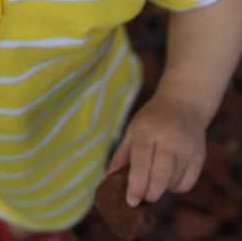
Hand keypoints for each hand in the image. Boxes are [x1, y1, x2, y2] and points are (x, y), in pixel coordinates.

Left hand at [106, 91, 206, 206]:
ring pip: (173, 182)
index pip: (141, 162)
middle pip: (160, 176)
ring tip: (155, 177)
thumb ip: (120, 156)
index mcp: (147, 130)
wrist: (183, 103)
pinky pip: (186, 184)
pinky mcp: (199, 156)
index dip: (136, 184)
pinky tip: (169, 177)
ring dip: (161, 188)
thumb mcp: (133, 130)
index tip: (131, 201)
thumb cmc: (152, 120)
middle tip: (142, 196)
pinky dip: (175, 187)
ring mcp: (186, 147)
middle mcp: (169, 138)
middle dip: (149, 193)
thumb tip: (105, 182)